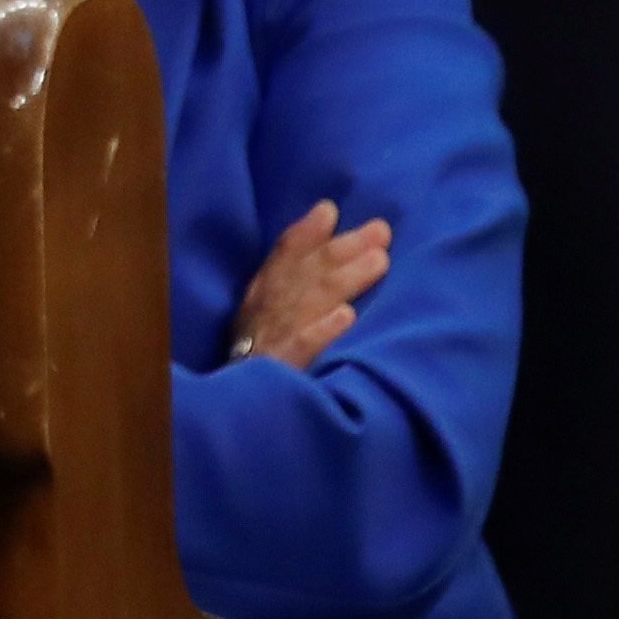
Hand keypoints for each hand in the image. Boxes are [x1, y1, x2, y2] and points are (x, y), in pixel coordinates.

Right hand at [224, 199, 390, 370]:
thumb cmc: (260, 355)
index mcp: (261, 295)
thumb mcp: (262, 312)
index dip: (305, 231)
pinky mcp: (284, 369)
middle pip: (308, 273)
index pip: (283, 256)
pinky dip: (322, 330)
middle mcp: (268, 310)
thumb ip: (289, 275)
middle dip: (344, 249)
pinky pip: (303, 347)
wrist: (237, 409)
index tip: (331, 209)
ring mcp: (275, 338)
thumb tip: (323, 224)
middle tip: (381, 232)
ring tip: (380, 263)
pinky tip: (347, 317)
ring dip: (345, 279)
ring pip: (313, 302)